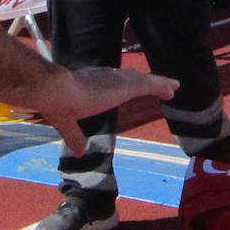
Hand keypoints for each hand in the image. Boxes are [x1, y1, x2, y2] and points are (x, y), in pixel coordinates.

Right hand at [37, 67, 177, 156]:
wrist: (56, 92)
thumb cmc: (56, 103)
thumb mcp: (66, 123)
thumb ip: (74, 137)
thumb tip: (79, 153)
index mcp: (90, 82)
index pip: (111, 81)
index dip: (122, 83)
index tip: (130, 85)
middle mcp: (105, 77)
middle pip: (131, 77)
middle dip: (143, 80)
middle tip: (157, 84)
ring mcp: (116, 80)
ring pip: (144, 80)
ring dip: (159, 83)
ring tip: (173, 86)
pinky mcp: (126, 86)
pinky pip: (150, 85)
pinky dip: (162, 87)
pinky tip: (172, 90)